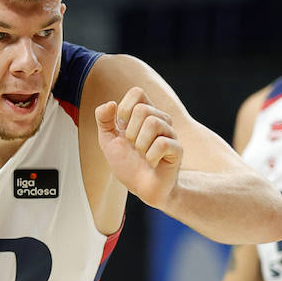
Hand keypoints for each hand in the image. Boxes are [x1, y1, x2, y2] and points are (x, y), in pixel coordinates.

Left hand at [95, 87, 182, 207]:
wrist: (142, 188)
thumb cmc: (128, 164)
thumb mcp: (108, 140)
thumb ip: (103, 120)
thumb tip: (110, 103)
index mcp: (144, 114)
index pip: (137, 92)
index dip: (124, 107)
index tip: (122, 126)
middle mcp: (160, 120)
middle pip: (142, 109)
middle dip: (130, 132)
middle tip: (133, 146)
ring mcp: (170, 134)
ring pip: (153, 123)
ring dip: (140, 144)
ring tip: (142, 155)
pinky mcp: (177, 149)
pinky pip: (162, 143)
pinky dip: (151, 157)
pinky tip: (152, 162)